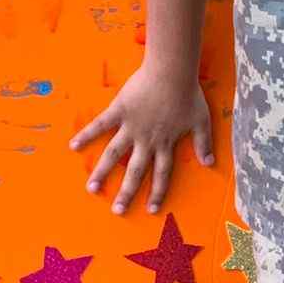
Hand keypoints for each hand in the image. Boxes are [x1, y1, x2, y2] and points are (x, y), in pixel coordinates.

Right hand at [69, 66, 213, 213]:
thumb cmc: (188, 94)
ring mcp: (131, 126)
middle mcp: (146, 140)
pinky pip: (100, 125)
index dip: (158, 192)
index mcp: (166, 143)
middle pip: (135, 171)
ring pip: (114, 154)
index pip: (162, 174)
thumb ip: (204, 142)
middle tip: (117, 211)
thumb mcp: (201, 120)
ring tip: (91, 188)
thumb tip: (210, 163)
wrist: (172, 71)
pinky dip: (86, 135)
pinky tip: (73, 145)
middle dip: (126, 193)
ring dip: (102, 172)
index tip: (151, 210)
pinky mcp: (119, 110)